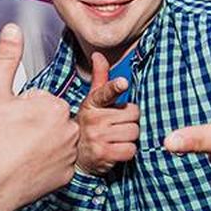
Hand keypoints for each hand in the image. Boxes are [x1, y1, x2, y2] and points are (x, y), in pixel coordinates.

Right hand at [0, 24, 78, 210]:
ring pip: (58, 140)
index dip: (24, 109)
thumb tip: (13, 29)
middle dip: (36, 125)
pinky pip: (60, 163)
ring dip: (43, 143)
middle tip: (14, 137)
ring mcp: (70, 154)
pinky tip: (29, 166)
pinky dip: (47, 164)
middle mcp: (69, 129)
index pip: (42, 100)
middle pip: (53, 120)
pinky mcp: (67, 175)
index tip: (11, 121)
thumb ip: (7, 57)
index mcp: (54, 106)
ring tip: (20, 152)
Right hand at [75, 52, 139, 175]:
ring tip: (116, 138)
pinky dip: (127, 151)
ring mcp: (98, 138)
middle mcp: (94, 120)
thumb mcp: (92, 101)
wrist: (77, 156)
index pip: (105, 93)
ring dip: (129, 137)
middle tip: (116, 125)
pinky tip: (116, 150)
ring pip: (133, 132)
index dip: (115, 87)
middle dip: (129, 120)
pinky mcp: (104, 154)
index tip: (123, 82)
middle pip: (132, 114)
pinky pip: (130, 149)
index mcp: (92, 103)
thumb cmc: (89, 124)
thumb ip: (100, 78)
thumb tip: (98, 55)